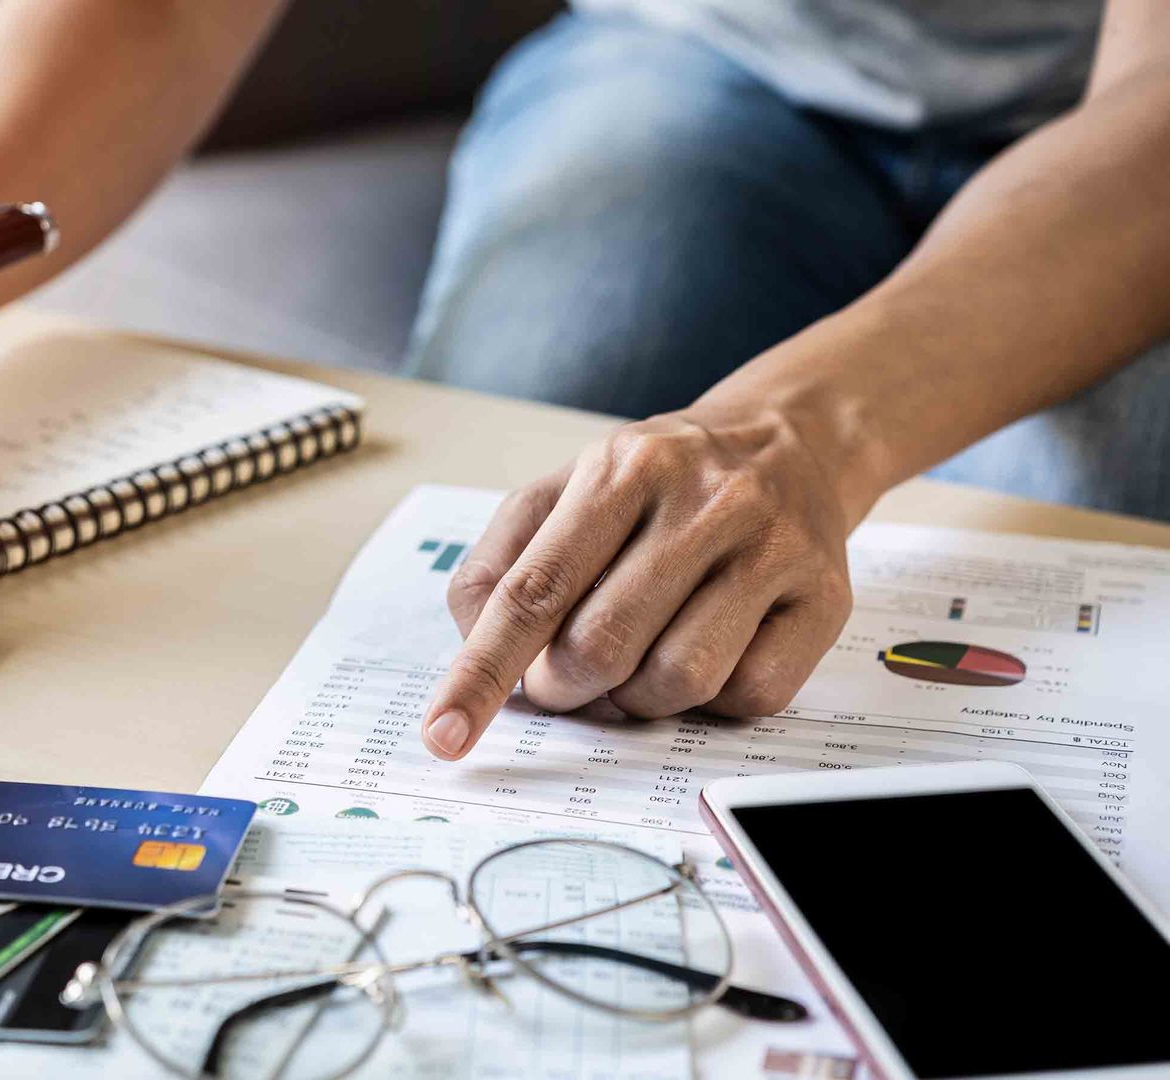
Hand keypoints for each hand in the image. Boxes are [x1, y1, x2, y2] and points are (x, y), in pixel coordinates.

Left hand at [422, 404, 858, 759]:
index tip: (444, 733)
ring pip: (676, 682)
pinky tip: (706, 652)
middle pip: (600, 648)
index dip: (481, 672)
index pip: (532, 591)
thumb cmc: (660, 485)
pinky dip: (711, 702)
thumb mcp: (565, 492)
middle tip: (565, 680)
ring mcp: (772, 549)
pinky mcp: (825, 599)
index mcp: (622, 469)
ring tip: (636, 663)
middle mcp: (704, 501)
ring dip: (636, 701)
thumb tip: (474, 644)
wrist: (793, 443)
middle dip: (564, 688)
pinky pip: (748, 697)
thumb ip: (501, 562)